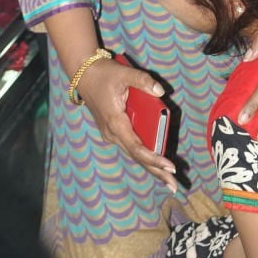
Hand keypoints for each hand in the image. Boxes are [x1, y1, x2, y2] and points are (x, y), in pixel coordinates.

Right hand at [78, 57, 177, 191]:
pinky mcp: (113, 131)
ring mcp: (111, 134)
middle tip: (174, 185)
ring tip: (168, 176)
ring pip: (134, 153)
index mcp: (115, 123)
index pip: (137, 148)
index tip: (170, 167)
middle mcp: (113, 133)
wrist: (83, 74)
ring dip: (151, 165)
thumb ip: (143, 81)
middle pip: (137, 157)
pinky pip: (131, 146)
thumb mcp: (124, 73)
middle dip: (156, 171)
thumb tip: (161, 91)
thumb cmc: (103, 74)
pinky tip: (156, 160)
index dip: (154, 159)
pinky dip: (144, 154)